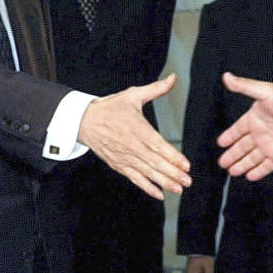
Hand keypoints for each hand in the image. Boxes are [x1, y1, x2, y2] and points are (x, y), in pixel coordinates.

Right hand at [78, 74, 190, 199]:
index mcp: (138, 129)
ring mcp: (125, 158)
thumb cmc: (110, 108)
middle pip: (155, 163)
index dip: (173, 157)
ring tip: (179, 189)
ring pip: (147, 173)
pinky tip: (159, 194)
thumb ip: (156, 89)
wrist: (84, 121)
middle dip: (173, 173)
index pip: (158, 146)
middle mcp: (132, 146)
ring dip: (164, 182)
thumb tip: (173, 78)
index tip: (186, 165)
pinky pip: (134, 179)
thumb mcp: (133, 95)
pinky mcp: (118, 165)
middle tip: (188, 181)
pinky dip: (147, 187)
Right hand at [216, 72, 272, 179]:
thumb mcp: (264, 91)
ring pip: (252, 158)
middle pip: (243, 146)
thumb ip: (244, 86)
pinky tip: (249, 176)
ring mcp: (271, 145)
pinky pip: (266, 166)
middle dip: (232, 154)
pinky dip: (258, 172)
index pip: (238, 129)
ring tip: (231, 171)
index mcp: (256, 117)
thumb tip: (226, 76)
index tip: (220, 143)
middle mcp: (262, 132)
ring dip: (242, 164)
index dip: (229, 136)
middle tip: (222, 162)